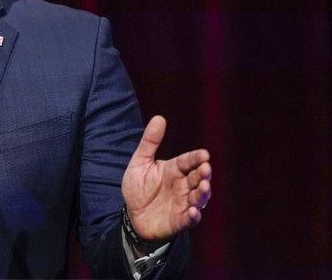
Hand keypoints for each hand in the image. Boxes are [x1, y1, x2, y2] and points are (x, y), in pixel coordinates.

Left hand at [121, 115, 210, 242]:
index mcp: (174, 170)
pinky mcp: (180, 220)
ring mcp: (183, 203)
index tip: (204, 154)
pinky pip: (190, 219)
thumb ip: (150, 142)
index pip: (189, 161)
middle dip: (203, 173)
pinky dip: (193, 216)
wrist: (132, 215)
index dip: (197, 158)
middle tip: (205, 168)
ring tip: (203, 186)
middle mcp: (183, 185)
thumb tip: (159, 118)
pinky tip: (193, 212)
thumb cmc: (138, 187)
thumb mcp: (140, 162)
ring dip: (203, 193)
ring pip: (199, 197)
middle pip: (197, 178)